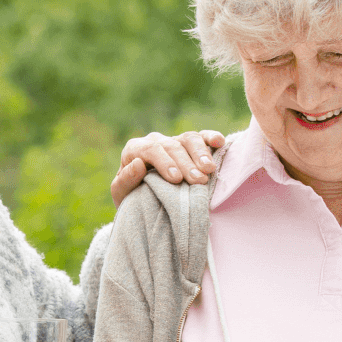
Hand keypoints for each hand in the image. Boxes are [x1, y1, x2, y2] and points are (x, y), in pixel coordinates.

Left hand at [111, 129, 226, 206]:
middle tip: (197, 181)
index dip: (164, 162)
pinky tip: (219, 143)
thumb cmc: (130, 199)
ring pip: (189, 139)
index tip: (176, 179)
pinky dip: (211, 138)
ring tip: (209, 170)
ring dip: (201, 154)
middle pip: (172, 145)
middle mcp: (156, 142)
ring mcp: (174, 142)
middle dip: (186, 163)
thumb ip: (125, 181)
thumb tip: (138, 164)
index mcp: (135, 149)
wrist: (141, 204)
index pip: (150, 149)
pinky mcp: (190, 146)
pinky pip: (202, 137)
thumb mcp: (121, 195)